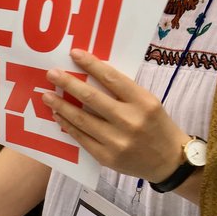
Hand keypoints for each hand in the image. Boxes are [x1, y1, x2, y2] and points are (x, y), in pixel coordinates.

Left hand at [42, 49, 189, 182]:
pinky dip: (67, 125)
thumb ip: (124, 92)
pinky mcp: (106, 157)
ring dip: (61, 105)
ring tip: (47, 95)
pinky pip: (81, 137)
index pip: (112, 78)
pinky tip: (58, 115)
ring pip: (81, 119)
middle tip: (51, 73)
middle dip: (68, 83)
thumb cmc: (156, 126)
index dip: (91, 65)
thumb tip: (92, 75)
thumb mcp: (149, 103)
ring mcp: (117, 141)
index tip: (74, 54)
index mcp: (144, 102)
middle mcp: (130, 120)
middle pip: (92, 97)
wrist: (169, 161)